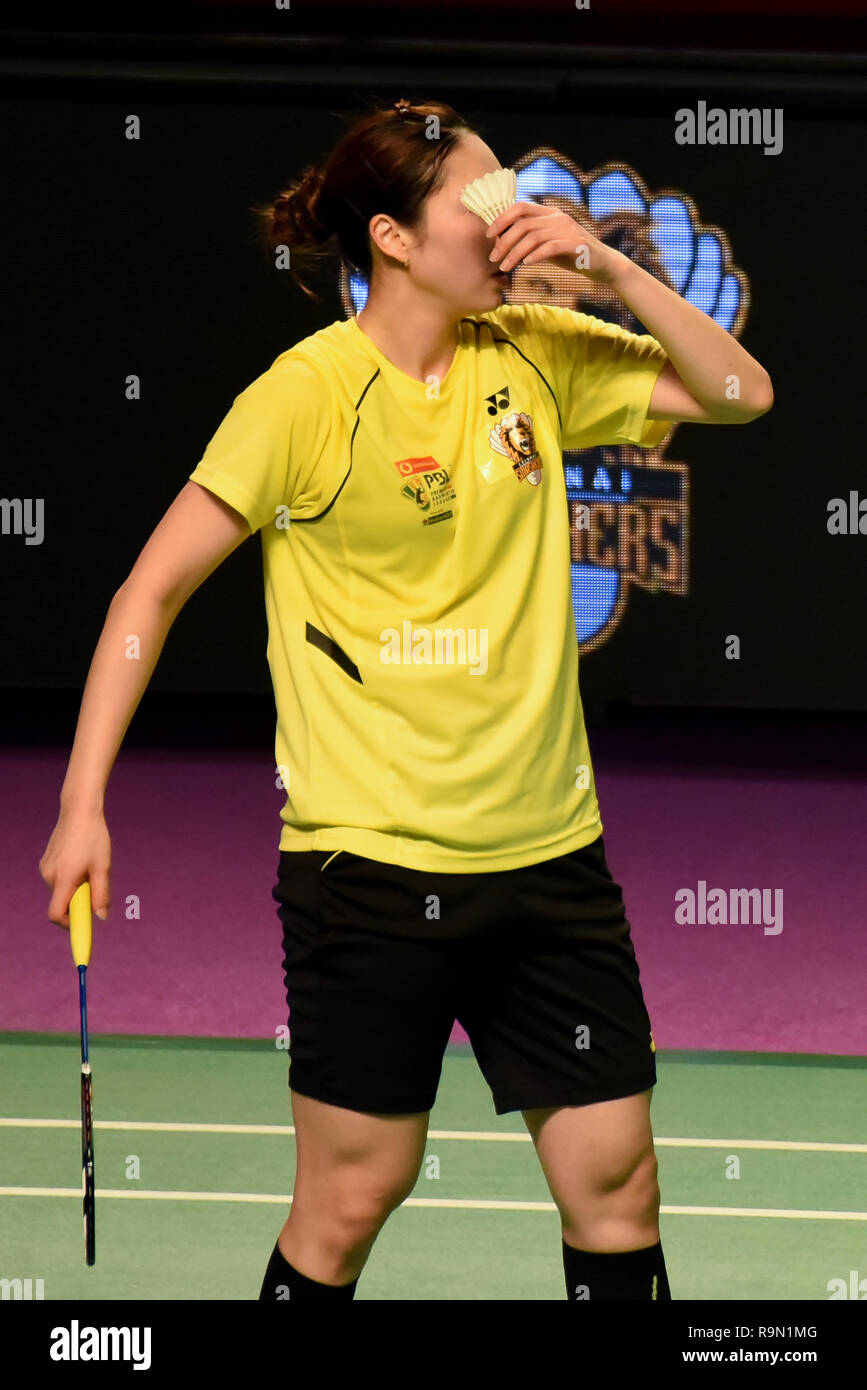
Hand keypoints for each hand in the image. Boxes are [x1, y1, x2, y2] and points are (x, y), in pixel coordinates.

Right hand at [39, 807, 111, 927]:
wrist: (79, 810)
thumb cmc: (94, 838)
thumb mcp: (103, 867)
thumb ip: (101, 895)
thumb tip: (101, 917)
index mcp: (63, 879)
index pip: (57, 914)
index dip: (69, 925)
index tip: (83, 928)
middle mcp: (49, 875)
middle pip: (62, 902)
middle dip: (78, 902)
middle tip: (95, 886)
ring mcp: (46, 868)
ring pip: (61, 890)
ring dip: (76, 888)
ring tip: (89, 867)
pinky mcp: (46, 861)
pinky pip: (58, 879)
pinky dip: (70, 879)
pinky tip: (81, 860)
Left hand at [486, 200, 620, 281]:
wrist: (603, 264)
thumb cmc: (572, 255)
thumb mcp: (548, 243)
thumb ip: (531, 238)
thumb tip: (504, 240)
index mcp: (550, 213)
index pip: (520, 207)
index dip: (501, 219)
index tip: (489, 235)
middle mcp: (557, 217)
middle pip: (523, 223)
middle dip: (504, 241)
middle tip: (494, 258)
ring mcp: (568, 229)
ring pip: (533, 237)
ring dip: (515, 253)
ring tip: (505, 267)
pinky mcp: (575, 244)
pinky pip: (549, 247)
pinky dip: (534, 256)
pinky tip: (525, 265)